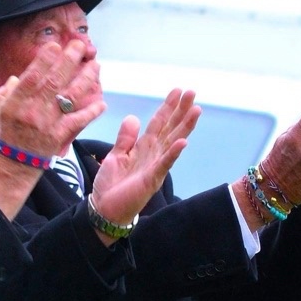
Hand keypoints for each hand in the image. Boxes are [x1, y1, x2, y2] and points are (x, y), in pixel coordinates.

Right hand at [0, 39, 105, 220]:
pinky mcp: (59, 138)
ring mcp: (47, 124)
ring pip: (70, 97)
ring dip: (86, 80)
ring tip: (96, 66)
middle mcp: (32, 111)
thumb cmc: (3, 136)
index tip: (56, 45)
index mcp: (15, 102)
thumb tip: (17, 77)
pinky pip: (78, 121)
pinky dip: (91, 112)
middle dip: (69, 61)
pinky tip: (102, 103)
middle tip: (80, 46)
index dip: (45, 60)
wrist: (9, 168)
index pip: (32, 76)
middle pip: (54, 81)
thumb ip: (7, 91)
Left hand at [89, 89, 200, 243]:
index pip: (159, 123)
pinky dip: (173, 154)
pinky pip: (164, 165)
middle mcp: (153, 155)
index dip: (168, 107)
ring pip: (172, 143)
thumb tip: (134, 117)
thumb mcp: (116, 155)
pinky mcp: (151, 180)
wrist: (104, 209)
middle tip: (192, 92)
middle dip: (181, 111)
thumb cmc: (111, 184)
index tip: (178, 91)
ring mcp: (155, 167)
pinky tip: (183, 142)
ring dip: (184, 127)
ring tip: (195, 110)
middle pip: (170, 129)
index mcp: (144, 148)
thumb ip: (125, 138)